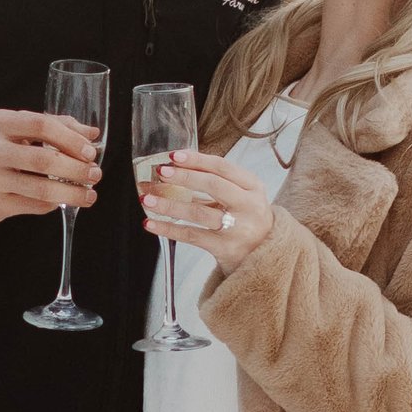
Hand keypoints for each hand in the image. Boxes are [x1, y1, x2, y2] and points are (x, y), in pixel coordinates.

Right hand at [0, 108, 101, 226]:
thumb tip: (91, 134)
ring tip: (89, 195)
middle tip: (95, 174)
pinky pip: (34, 206)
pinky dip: (53, 203)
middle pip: (45, 159)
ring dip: (73, 193)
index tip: (90, 151)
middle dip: (77, 169)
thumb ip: (50, 125)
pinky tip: (63, 200)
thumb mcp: (9, 127)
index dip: (71, 138)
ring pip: (42, 189)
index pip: (41, 125)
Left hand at [141, 149, 274, 262]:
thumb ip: (214, 182)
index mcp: (252, 187)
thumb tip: (175, 168)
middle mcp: (249, 206)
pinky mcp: (225, 249)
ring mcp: (238, 229)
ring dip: (169, 205)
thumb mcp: (241, 196)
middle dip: (184, 177)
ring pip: (199, 213)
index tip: (174, 155)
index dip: (197, 159)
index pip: (222, 167)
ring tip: (147, 199)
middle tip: (161, 173)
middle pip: (213, 185)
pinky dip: (169, 228)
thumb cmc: (246, 219)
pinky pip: (192, 235)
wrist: (265, 255)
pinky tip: (151, 223)